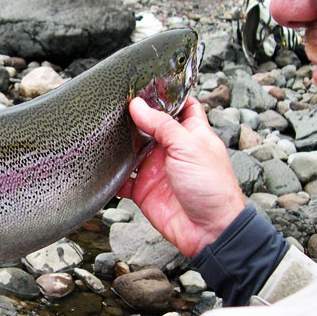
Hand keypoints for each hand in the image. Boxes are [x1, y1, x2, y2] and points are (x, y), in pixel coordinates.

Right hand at [117, 97, 245, 257]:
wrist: (209, 230)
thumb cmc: (213, 188)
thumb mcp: (189, 147)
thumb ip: (162, 125)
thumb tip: (138, 105)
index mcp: (190, 134)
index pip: (181, 107)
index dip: (167, 96)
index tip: (147, 85)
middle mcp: (172, 150)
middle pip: (150, 127)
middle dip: (134, 118)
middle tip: (115, 106)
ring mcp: (156, 170)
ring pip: (131, 152)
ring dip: (119, 145)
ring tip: (104, 132)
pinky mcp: (143, 190)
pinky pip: (122, 181)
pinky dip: (112, 177)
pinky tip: (103, 168)